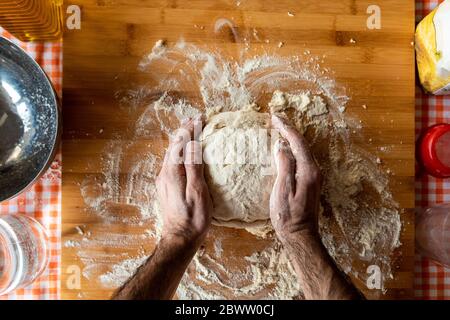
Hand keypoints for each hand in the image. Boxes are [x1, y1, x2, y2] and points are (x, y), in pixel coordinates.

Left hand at [156, 116, 212, 245]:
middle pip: (172, 146)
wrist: (180, 238)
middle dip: (183, 132)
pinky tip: (182, 153)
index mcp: (172, 172)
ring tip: (187, 131)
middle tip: (193, 120)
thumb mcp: (198, 191)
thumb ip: (193, 167)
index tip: (199, 119)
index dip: (190, 130)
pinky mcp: (165, 187)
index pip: (180, 144)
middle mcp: (164, 174)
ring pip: (170, 154)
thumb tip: (191, 144)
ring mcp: (163, 181)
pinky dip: (178, 152)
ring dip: (179, 141)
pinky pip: (170, 162)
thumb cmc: (193, 218)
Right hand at [270, 115, 321, 243]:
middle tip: (276, 119)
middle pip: (302, 143)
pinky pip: (302, 158)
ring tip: (279, 129)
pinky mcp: (311, 182)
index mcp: (308, 170)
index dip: (286, 128)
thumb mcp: (283, 189)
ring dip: (291, 138)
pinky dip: (293, 149)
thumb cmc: (288, 215)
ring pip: (303, 150)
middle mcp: (315, 170)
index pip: (297, 142)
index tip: (274, 117)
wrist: (300, 235)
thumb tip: (281, 145)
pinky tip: (285, 149)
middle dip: (289, 129)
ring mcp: (314, 176)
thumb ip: (284, 165)